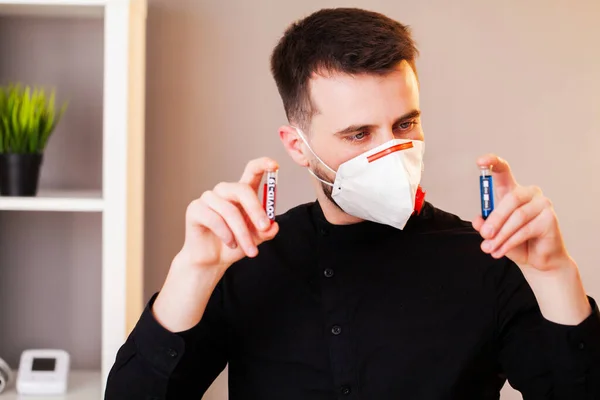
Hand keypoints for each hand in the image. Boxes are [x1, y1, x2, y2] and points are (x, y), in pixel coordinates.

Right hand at [179, 157, 279, 270]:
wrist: (212, 261)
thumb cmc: (234, 244)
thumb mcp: (256, 238)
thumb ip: (266, 230)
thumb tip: (273, 225)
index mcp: (241, 192)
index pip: (252, 171)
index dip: (263, 165)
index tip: (275, 166)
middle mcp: (224, 191)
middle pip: (242, 189)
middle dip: (256, 210)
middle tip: (264, 228)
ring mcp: (208, 198)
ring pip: (230, 211)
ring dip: (242, 233)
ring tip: (250, 250)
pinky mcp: (195, 209)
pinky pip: (214, 219)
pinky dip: (226, 235)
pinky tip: (231, 244)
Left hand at [471, 154, 568, 271]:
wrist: (537, 260)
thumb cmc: (515, 242)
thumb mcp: (494, 233)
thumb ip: (484, 225)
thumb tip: (478, 220)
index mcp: (512, 191)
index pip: (503, 172)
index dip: (492, 163)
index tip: (480, 161)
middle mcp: (529, 193)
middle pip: (511, 198)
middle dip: (495, 219)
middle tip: (485, 235)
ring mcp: (543, 204)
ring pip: (518, 216)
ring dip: (501, 235)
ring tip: (489, 248)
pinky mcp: (550, 218)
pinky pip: (526, 229)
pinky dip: (510, 242)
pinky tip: (500, 251)